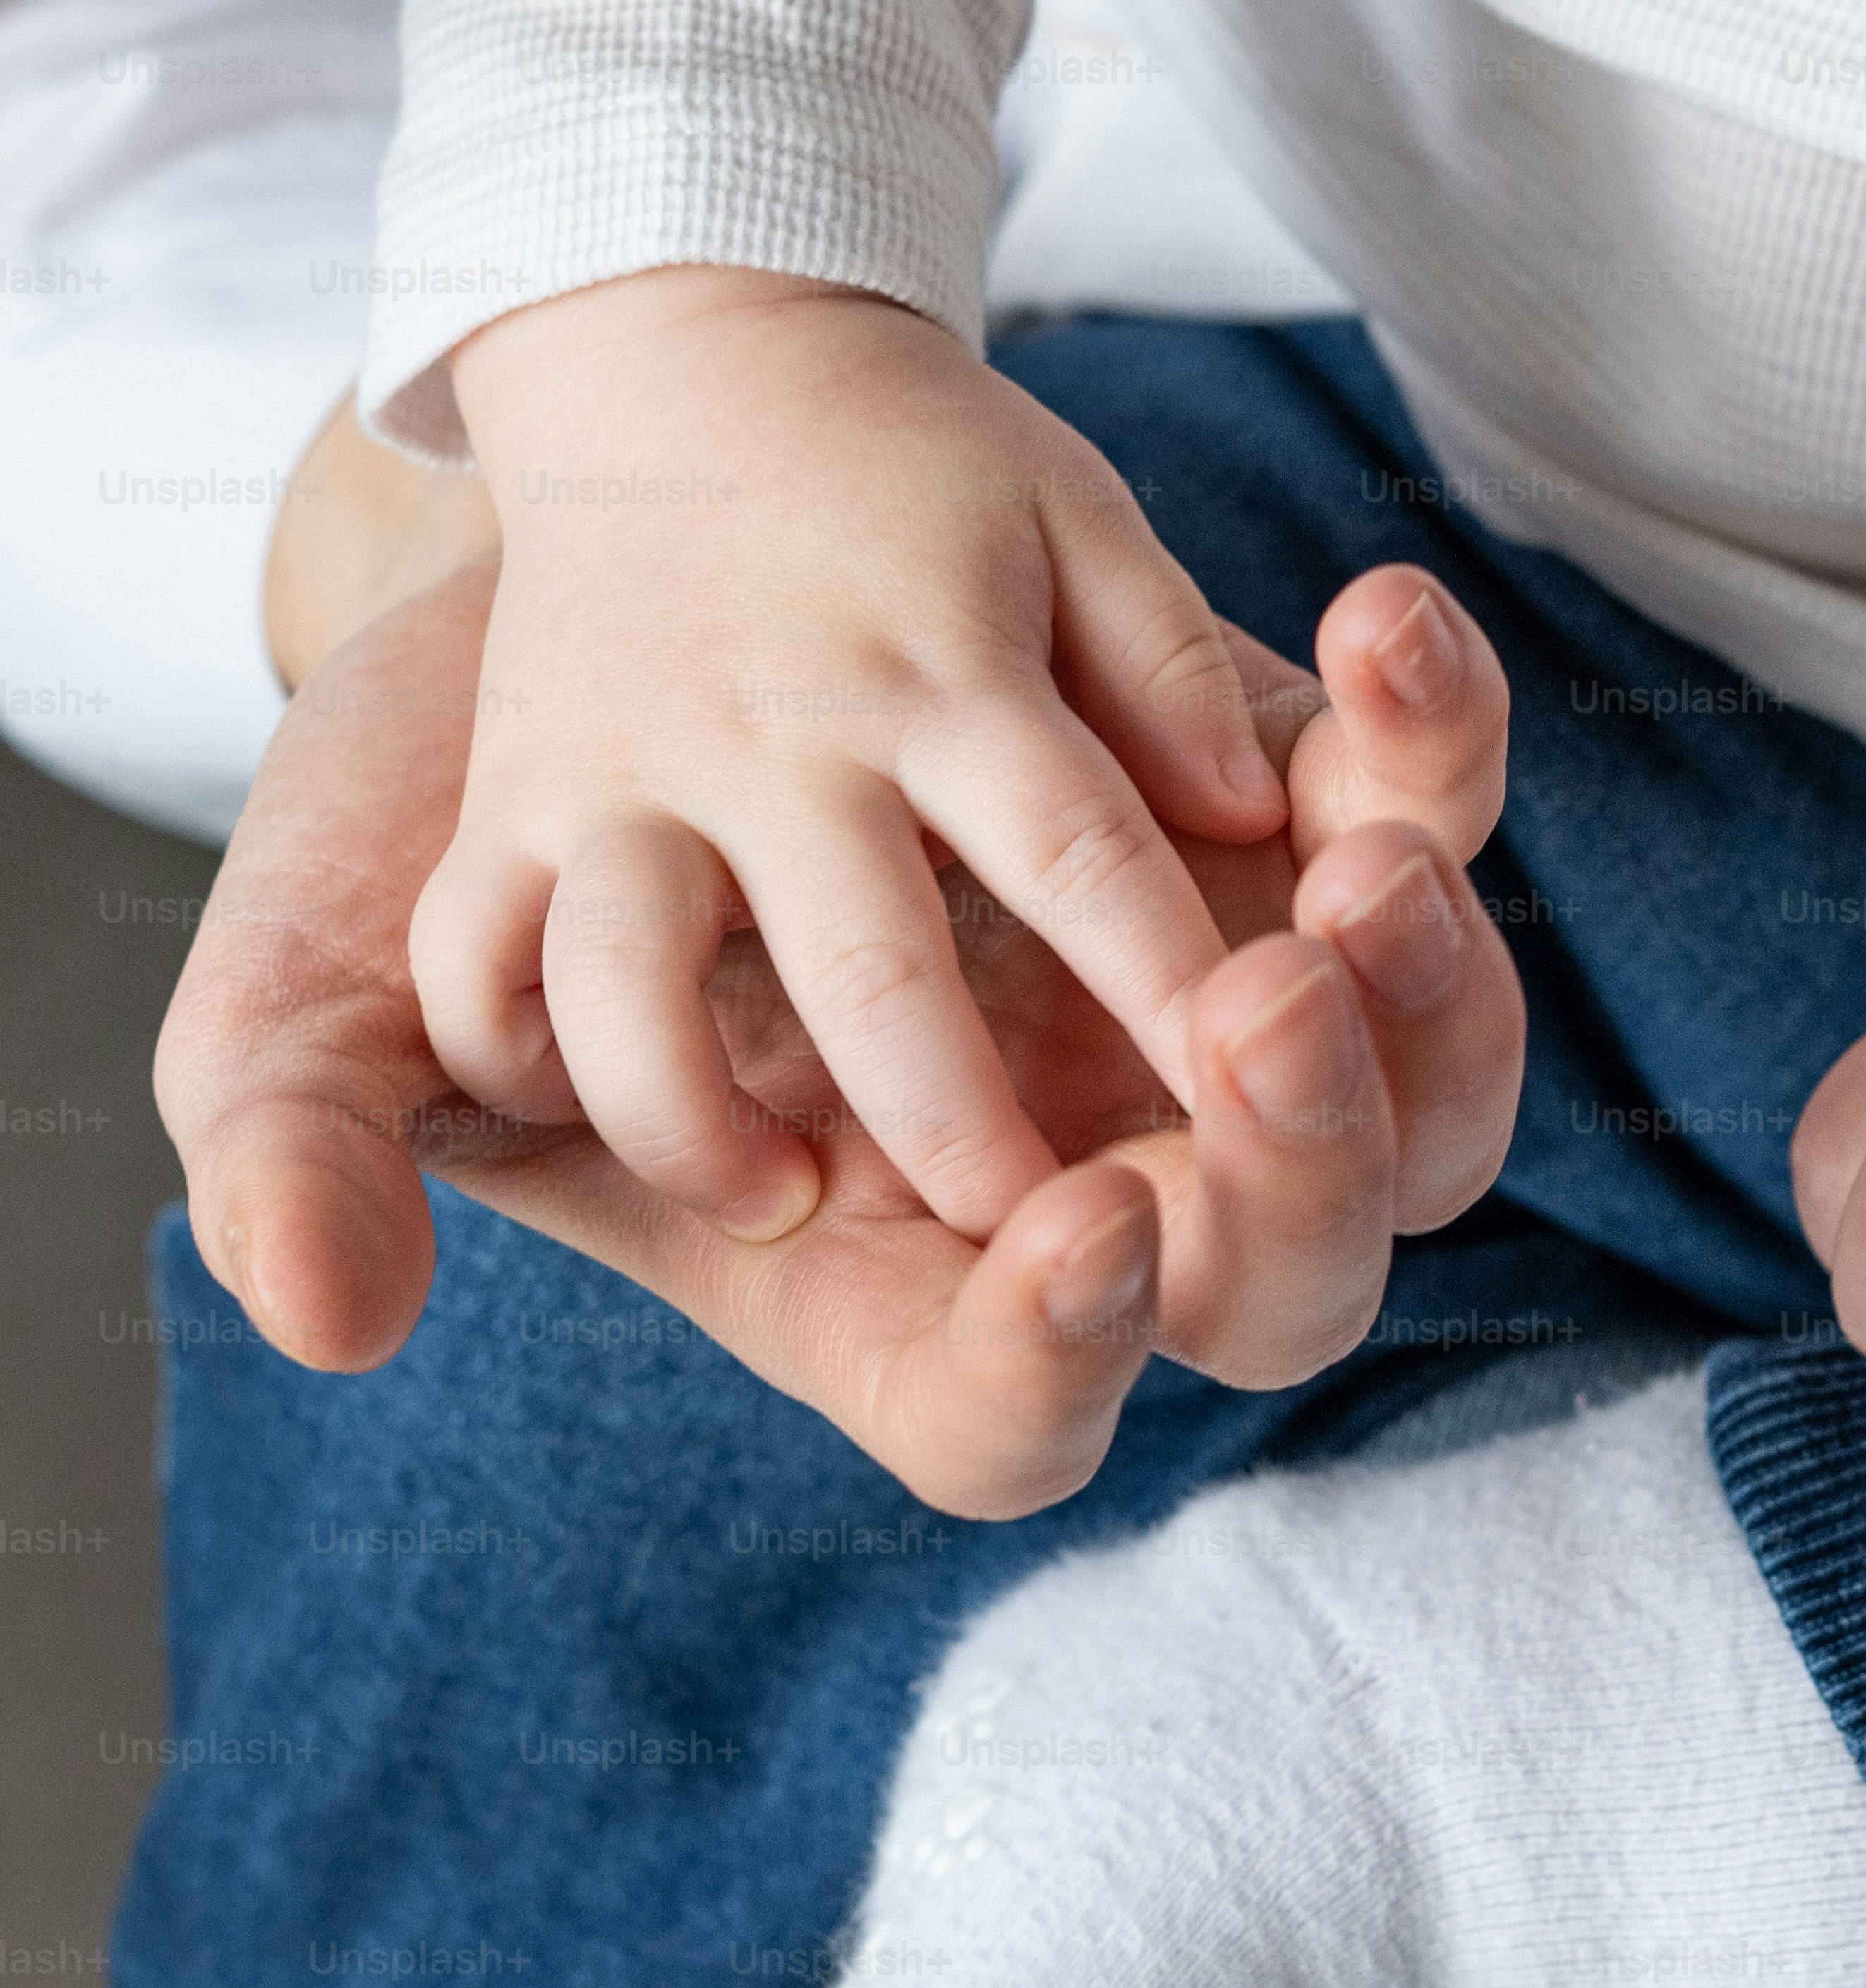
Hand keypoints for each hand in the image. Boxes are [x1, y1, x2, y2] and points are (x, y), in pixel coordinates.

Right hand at [158, 555, 1526, 1517]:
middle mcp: (1074, 1168)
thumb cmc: (459, 825)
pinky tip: (1373, 622)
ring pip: (1410, 1078)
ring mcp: (1201, 1015)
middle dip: (1306, 1161)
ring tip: (1365, 857)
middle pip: (1287, 1275)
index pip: (1010, 1415)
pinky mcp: (1284, 835)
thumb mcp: (342, 973)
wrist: (574, 564)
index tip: (1083, 1225)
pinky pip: (1420, 823)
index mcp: (878, 1271)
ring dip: (1424, 985)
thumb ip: (308, 1144)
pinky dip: (1427, 744)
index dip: (1062, 1355)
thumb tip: (320, 1313)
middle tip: (1260, 1007)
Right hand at [411, 267, 1304, 1244]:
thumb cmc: (916, 472)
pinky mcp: (512, 789)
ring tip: (781, 1207)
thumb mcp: (1071, 513)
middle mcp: (782, 733)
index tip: (1223, 1092)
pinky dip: (508, 1042)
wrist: (675, 335)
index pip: (1077, 852)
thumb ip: (1164, 667)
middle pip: (871, 961)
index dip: (1155, 980)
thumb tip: (1247, 806)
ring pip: (636, 975)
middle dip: (951, 1113)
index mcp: (946, 672)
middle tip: (1034, 1231)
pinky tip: (570, 1119)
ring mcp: (629, 766)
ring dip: (695, 1113)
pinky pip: (477, 948)